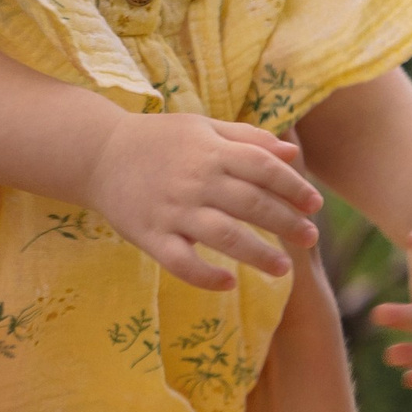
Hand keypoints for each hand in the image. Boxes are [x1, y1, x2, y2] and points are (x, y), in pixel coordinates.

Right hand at [82, 112, 320, 293]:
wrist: (97, 153)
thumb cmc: (157, 140)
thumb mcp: (203, 128)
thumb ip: (247, 139)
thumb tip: (292, 155)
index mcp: (211, 151)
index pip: (264, 168)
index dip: (293, 187)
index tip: (314, 205)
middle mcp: (196, 180)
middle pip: (252, 204)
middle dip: (287, 223)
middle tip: (311, 239)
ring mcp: (173, 210)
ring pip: (225, 236)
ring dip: (258, 254)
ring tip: (284, 269)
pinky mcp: (151, 235)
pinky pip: (181, 262)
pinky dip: (206, 276)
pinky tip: (229, 284)